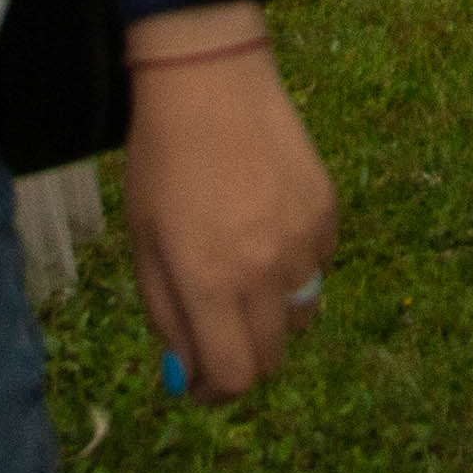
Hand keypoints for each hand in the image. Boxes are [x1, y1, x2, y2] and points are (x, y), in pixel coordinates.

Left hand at [117, 39, 337, 401]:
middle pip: (272, 358)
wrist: (210, 79)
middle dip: (243, 359)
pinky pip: (318, 266)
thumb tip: (186, 373)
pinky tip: (267, 228)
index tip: (200, 383)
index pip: (234, 376)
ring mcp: (302, 241)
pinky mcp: (327, 212)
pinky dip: (295, 268)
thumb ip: (167, 313)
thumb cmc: (162, 160)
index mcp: (208, 280)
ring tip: (244, 275)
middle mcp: (263, 270)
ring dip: (273, 316)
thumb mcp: (144, 242)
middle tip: (218, 335)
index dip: (216, 393)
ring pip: (302, 316)